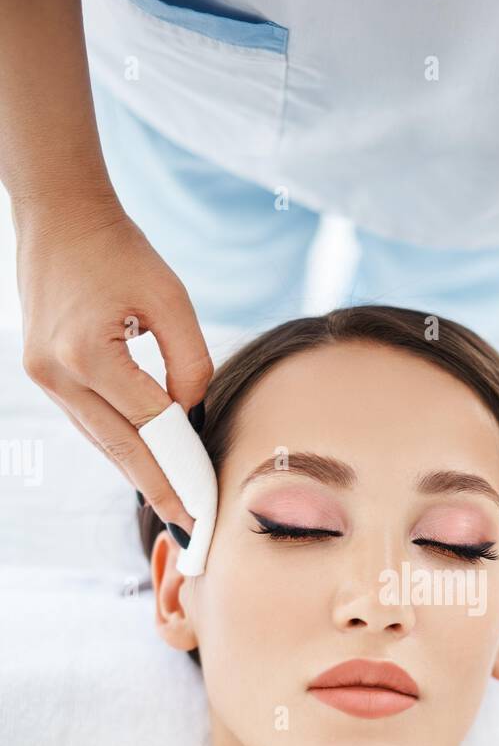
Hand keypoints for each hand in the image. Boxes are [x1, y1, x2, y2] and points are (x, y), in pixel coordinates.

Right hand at [15, 192, 212, 529]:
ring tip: (175, 508)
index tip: (209, 503)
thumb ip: (191, 363)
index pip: (151, 425)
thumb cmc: (120, 250)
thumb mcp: (171, 299)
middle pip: (121, 449)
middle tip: (193, 529)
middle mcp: (58, 373)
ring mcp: (43, 377)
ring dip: (139, 474)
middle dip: (161, 491)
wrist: (59, 216)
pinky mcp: (42, 374)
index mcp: (88, 353)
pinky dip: (119, 446)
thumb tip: (193, 417)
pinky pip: (88, 423)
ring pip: (101, 441)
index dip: (184, 466)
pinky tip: (145, 468)